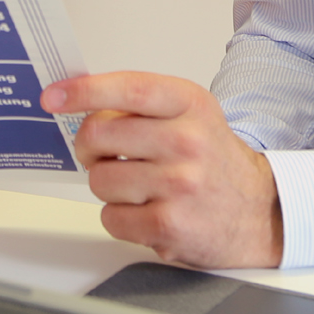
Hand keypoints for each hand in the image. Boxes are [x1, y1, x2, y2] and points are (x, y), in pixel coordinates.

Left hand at [42, 72, 281, 267]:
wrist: (260, 211)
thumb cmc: (214, 159)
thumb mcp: (190, 113)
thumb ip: (140, 103)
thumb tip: (78, 101)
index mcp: (190, 104)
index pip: (129, 88)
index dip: (83, 91)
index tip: (53, 96)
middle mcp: (187, 140)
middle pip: (99, 135)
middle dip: (88, 147)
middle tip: (101, 153)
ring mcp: (179, 184)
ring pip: (99, 179)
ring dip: (107, 185)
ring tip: (136, 185)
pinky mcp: (169, 224)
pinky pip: (110, 217)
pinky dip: (119, 216)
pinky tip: (145, 210)